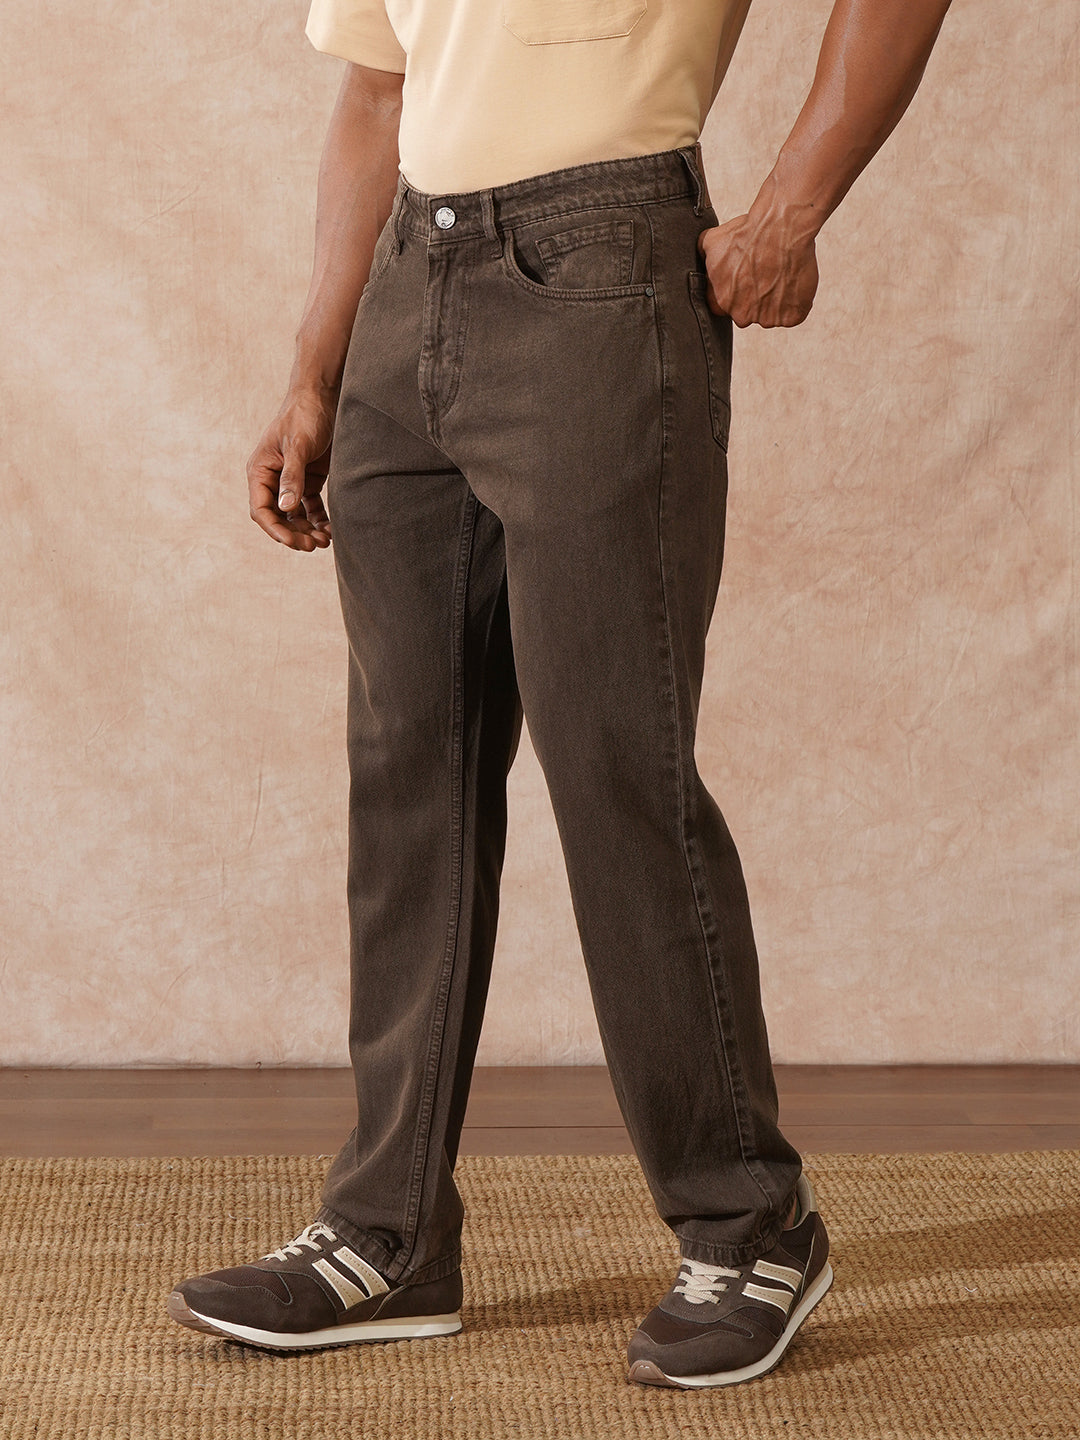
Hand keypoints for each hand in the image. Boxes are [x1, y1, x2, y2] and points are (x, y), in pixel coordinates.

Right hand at [246, 389, 335, 550]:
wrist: (323, 397)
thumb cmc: (304, 416)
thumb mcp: (298, 446)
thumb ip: (292, 476)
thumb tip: (286, 508)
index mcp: (260, 471)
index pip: (262, 510)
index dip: (276, 529)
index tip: (294, 542)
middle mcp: (273, 479)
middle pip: (279, 517)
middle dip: (295, 534)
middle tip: (314, 546)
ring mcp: (291, 481)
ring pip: (295, 516)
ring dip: (308, 530)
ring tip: (325, 541)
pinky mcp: (309, 480)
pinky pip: (311, 507)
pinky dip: (319, 520)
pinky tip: (331, 530)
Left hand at [697, 192, 819, 328]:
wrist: (781, 228)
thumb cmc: (749, 232)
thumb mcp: (713, 241)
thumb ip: (705, 258)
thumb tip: (701, 260)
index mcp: (722, 302)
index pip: (722, 308)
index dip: (733, 294)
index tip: (743, 281)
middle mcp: (743, 315)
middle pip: (747, 313)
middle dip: (755, 298)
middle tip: (765, 274)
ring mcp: (768, 318)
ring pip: (771, 314)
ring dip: (776, 300)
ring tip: (781, 273)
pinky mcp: (791, 316)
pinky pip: (793, 315)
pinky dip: (796, 302)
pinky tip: (794, 280)